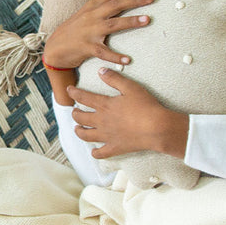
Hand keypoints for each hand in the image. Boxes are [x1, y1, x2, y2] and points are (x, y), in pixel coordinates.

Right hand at [42, 0, 153, 70]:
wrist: (54, 49)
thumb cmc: (73, 32)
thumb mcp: (86, 15)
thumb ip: (102, 7)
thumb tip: (122, 0)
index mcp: (92, 6)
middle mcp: (91, 16)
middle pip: (116, 4)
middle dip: (135, 0)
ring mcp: (89, 32)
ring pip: (113, 24)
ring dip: (131, 21)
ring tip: (147, 19)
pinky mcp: (86, 48)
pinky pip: (103, 52)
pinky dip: (116, 56)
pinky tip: (127, 60)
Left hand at [67, 68, 188, 158]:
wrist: (157, 128)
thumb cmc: (146, 106)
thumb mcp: (130, 87)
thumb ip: (114, 78)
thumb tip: (101, 71)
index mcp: (104, 106)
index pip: (83, 97)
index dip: (73, 93)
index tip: (68, 90)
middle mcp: (101, 121)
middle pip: (80, 117)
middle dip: (75, 113)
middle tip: (75, 110)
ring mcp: (107, 136)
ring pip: (85, 135)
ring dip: (79, 131)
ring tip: (78, 128)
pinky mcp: (115, 148)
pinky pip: (100, 153)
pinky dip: (95, 153)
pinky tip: (94, 151)